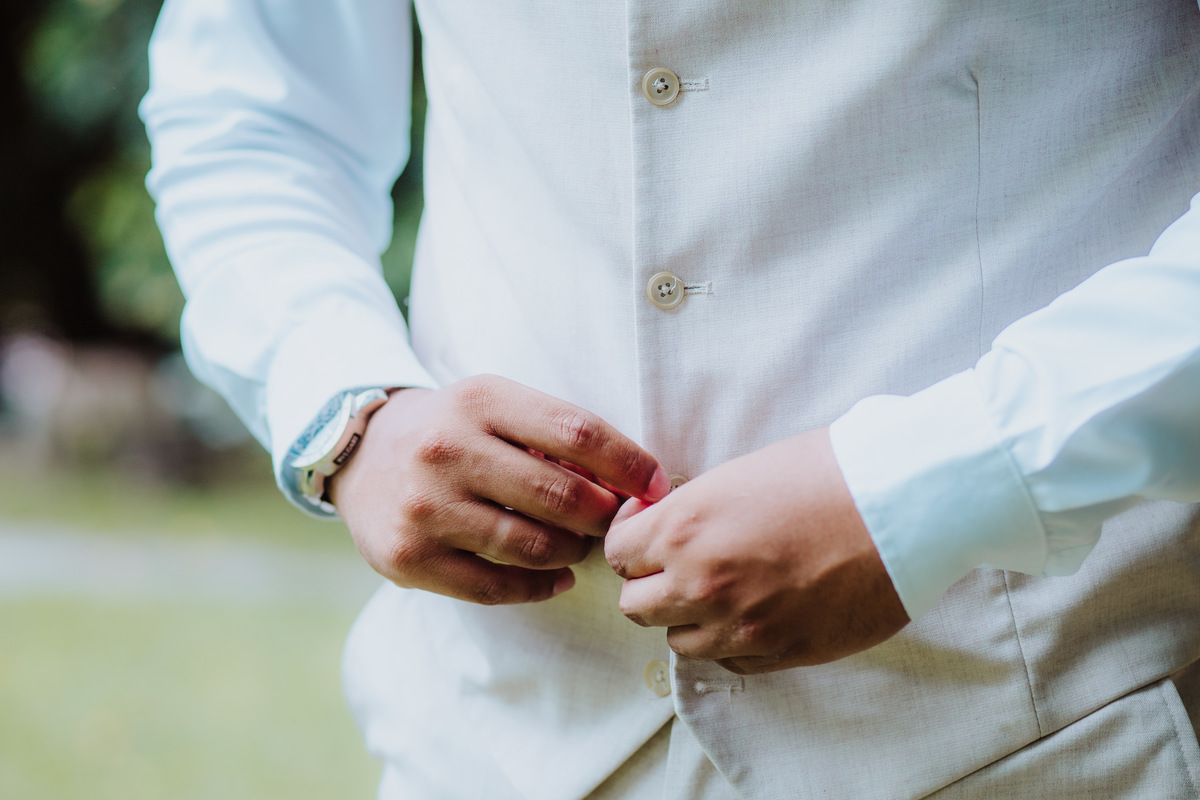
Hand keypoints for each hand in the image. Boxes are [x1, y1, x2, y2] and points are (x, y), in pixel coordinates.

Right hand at [328, 375, 669, 604]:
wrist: (361, 455)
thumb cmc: (453, 431)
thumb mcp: (494, 406)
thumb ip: (555, 435)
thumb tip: (634, 482)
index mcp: (479, 401)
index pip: (577, 431)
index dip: (628, 463)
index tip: (655, 484)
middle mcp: (447, 450)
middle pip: (561, 495)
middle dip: (603, 516)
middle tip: (614, 523)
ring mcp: (426, 508)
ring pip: (533, 546)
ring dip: (572, 552)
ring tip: (578, 545)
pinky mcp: (410, 558)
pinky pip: (496, 587)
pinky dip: (540, 586)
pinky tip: (555, 577)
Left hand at [604, 428, 908, 673]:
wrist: (900, 504)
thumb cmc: (825, 473)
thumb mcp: (737, 475)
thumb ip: (691, 511)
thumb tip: (667, 529)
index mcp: (684, 528)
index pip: (617, 555)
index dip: (631, 543)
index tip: (649, 534)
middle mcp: (701, 582)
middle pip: (635, 607)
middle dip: (651, 586)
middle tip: (680, 566)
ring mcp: (741, 625)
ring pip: (679, 641)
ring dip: (691, 618)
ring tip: (725, 589)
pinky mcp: (782, 652)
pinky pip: (731, 660)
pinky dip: (733, 640)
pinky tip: (759, 609)